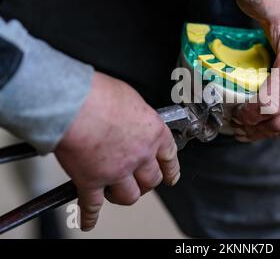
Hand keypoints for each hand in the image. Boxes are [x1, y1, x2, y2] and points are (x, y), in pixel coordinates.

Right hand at [55, 72, 179, 230]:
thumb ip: (137, 115)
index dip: (171, 169)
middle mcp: (140, 155)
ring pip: (129, 195)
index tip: (170, 176)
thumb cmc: (98, 94)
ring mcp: (117, 171)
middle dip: (146, 183)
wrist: (72, 103)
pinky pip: (92, 205)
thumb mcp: (131, 97)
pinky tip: (89, 221)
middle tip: (140, 182)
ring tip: (116, 192)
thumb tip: (133, 119)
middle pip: (152, 180)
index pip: (169, 157)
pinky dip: (90, 216)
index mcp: (153, 133)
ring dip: (124, 196)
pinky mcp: (91, 181)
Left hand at [232, 0, 279, 140]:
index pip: (268, 105)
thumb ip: (256, 3)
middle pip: (279, 122)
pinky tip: (270, 125)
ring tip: (250, 130)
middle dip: (255, 128)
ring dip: (269, 132)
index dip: (248, 115)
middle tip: (238, 127)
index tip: (235, 114)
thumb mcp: (276, 9)